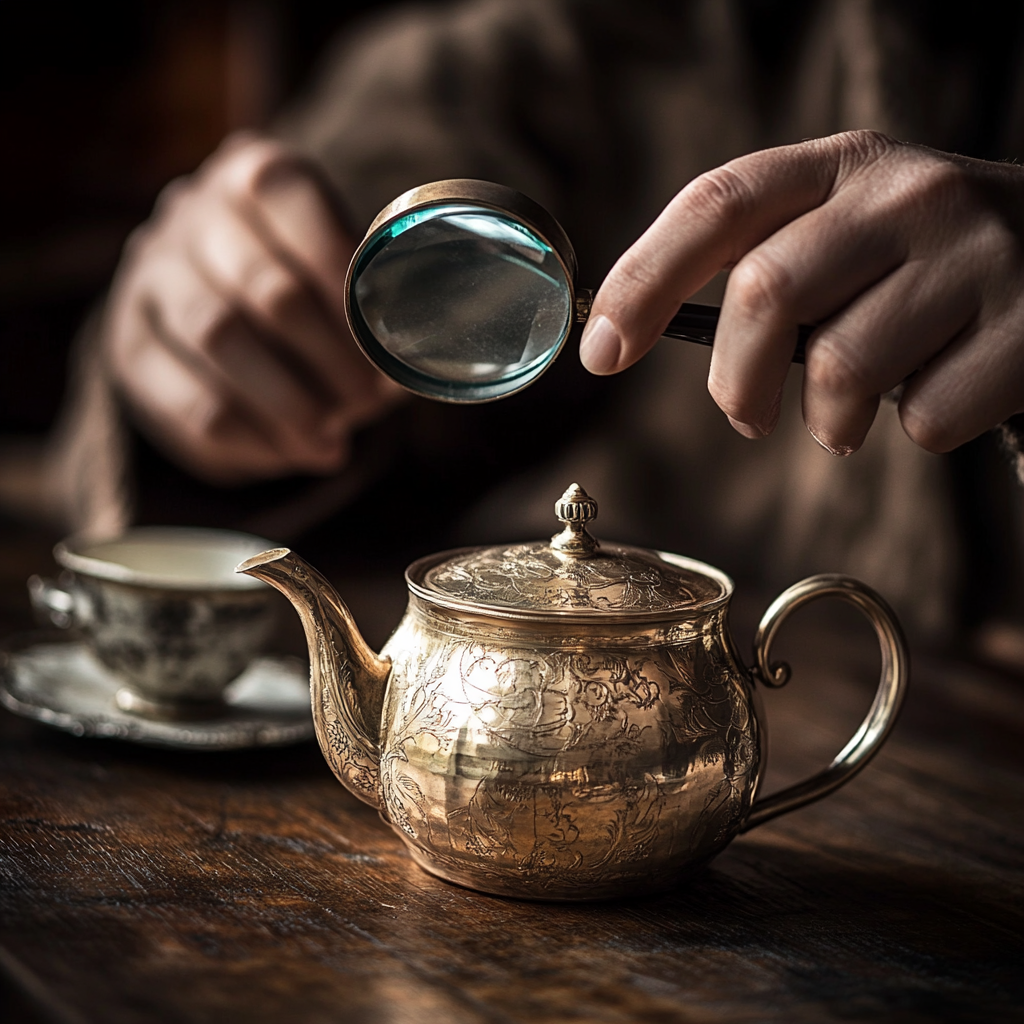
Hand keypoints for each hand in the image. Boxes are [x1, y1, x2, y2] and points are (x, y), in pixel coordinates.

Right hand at [105, 133, 401, 483]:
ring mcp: (150, 277)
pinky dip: (256, 439)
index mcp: (255, 174)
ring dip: (292, 404)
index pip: (295, 205)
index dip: (347, 280)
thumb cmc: (308, 294)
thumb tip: (417, 365)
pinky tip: (294, 453)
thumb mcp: (346, 277)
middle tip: (367, 402)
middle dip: (331, 359)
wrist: (218, 313)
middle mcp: (191, 213)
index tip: (387, 341)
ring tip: (332, 439)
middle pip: (267, 289)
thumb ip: (381, 304)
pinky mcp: (130, 348)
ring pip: (220, 341)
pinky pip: (192, 403)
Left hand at [581, 130, 1023, 454]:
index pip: (718, 206)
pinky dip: (913, 431)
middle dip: (735, 381)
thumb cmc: (923, 264)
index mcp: (842, 166)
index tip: (599, 351)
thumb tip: (643, 329)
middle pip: (767, 293)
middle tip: (744, 415)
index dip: (645, 281)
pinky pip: (924, 418)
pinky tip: (938, 392)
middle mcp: (908, 194)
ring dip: (829, 419)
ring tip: (852, 411)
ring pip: (842, 370)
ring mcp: (974, 253)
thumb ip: (766, 261)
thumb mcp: (847, 230)